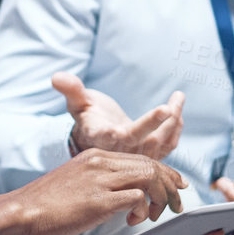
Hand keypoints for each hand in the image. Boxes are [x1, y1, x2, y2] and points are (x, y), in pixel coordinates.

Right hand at [5, 149, 186, 234]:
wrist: (21, 212)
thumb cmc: (46, 205)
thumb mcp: (76, 183)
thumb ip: (101, 183)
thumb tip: (127, 196)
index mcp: (96, 156)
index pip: (142, 158)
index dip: (165, 172)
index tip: (177, 186)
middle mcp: (100, 162)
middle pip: (152, 165)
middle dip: (171, 186)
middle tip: (178, 205)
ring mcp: (100, 180)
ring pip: (150, 178)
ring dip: (161, 199)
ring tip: (156, 215)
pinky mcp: (99, 200)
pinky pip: (138, 198)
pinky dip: (143, 210)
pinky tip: (134, 221)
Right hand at [53, 71, 184, 159]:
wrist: (94, 140)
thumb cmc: (87, 118)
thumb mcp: (77, 103)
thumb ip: (71, 90)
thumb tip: (57, 77)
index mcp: (103, 140)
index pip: (125, 135)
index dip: (146, 124)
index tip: (163, 109)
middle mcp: (122, 152)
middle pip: (148, 142)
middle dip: (163, 123)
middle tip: (172, 105)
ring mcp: (137, 157)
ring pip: (162, 144)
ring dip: (173, 122)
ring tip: (177, 98)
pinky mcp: (149, 156)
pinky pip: (168, 146)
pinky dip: (176, 129)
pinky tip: (177, 111)